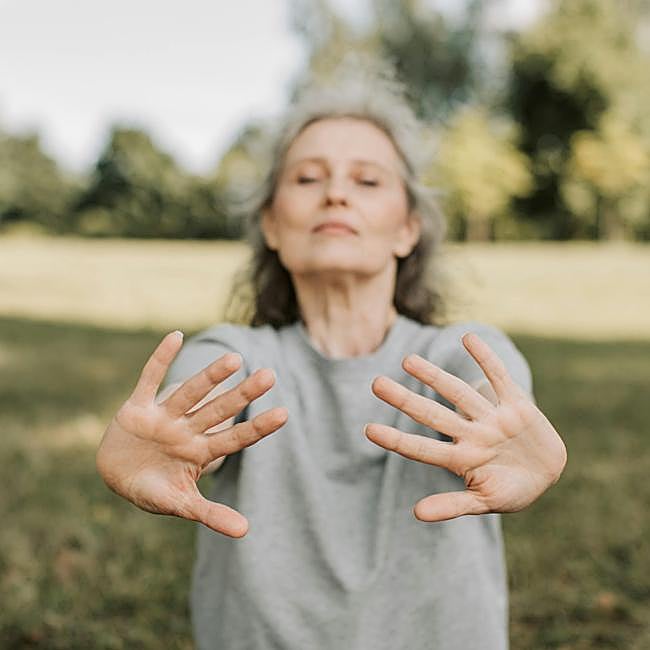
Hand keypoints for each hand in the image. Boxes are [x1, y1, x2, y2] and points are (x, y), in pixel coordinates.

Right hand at [96, 331, 287, 537]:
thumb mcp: (179, 504)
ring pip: (191, 393)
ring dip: (210, 377)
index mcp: (200, 452)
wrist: (115, 476)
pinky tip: (176, 336)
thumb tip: (245, 531)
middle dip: (242, 395)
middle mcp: (186, 430)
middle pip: (218, 410)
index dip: (257, 427)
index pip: (234, 438)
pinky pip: (149, 379)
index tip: (284, 414)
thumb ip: (210, 514)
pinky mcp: (137, 408)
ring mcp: (163, 417)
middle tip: (270, 375)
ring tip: (235, 359)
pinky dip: (159, 359)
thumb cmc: (153, 489)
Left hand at [365, 333, 566, 521]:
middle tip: (376, 383)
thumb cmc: (511, 491)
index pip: (423, 449)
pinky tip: (467, 337)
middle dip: (405, 401)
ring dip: (434, 377)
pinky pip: (499, 378)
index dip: (397, 439)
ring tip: (408, 361)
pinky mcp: (517, 405)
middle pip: (433, 415)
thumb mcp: (486, 502)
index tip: (368, 430)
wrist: (549, 475)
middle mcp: (471, 434)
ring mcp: (492, 418)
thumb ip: (453, 505)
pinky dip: (486, 359)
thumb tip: (416, 513)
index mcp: (462, 459)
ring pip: (458, 393)